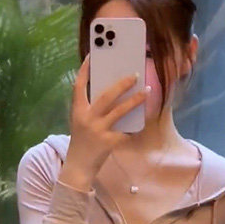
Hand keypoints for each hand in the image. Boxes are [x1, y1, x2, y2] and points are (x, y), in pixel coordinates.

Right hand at [60, 53, 150, 188]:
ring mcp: (98, 130)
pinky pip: (126, 131)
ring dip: (135, 99)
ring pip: (120, 111)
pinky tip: (143, 119)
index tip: (91, 56)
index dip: (84, 70)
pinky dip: (134, 126)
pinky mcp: (108, 142)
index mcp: (77, 111)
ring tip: (147, 90)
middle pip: (106, 96)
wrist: (78, 167)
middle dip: (122, 84)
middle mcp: (86, 118)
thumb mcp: (81, 122)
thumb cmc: (82, 142)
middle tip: (134, 74)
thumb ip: (91, 108)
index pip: (79, 86)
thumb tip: (113, 92)